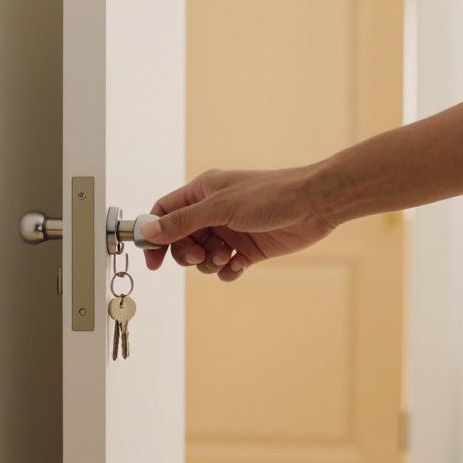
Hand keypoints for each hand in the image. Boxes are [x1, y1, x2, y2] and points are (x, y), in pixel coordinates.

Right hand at [141, 167, 335, 280]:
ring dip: (209, 263)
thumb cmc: (270, 196)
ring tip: (226, 257)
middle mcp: (214, 211)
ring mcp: (231, 231)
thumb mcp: (220, 208)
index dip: (154, 236)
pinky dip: (228, 270)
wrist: (314, 204)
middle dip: (186, 254)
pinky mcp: (248, 249)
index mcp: (203, 192)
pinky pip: (225, 267)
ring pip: (203, 257)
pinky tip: (240, 265)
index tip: (152, 261)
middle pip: (181, 240)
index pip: (165, 213)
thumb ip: (183, 222)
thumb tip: (148, 231)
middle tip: (201, 256)